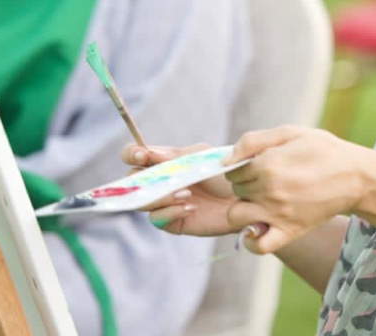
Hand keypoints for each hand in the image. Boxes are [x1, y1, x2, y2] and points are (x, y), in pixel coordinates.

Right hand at [119, 141, 242, 236]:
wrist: (245, 194)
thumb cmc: (224, 172)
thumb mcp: (201, 157)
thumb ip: (176, 156)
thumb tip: (151, 154)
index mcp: (163, 162)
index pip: (134, 156)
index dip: (131, 154)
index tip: (142, 155)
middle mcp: (158, 183)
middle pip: (130, 182)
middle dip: (139, 181)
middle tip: (161, 179)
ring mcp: (163, 203)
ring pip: (143, 202)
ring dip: (161, 196)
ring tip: (186, 193)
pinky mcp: (172, 221)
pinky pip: (157, 219)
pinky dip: (171, 211)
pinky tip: (190, 207)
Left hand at [222, 125, 374, 253]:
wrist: (356, 176)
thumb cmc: (324, 150)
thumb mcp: (291, 133)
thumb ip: (253, 141)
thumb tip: (225, 159)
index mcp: (267, 164)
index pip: (233, 170)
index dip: (243, 166)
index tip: (260, 164)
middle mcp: (269, 190)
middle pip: (236, 190)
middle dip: (246, 184)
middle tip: (269, 179)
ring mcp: (278, 214)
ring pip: (237, 215)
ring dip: (245, 207)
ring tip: (264, 200)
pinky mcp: (289, 231)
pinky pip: (258, 246)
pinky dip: (252, 241)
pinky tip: (257, 228)